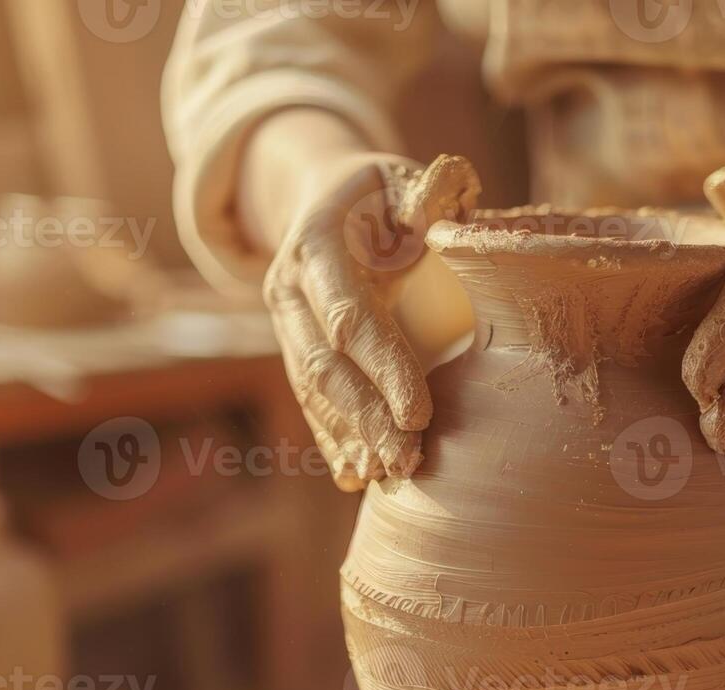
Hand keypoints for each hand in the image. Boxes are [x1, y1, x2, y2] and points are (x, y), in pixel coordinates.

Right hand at [255, 136, 478, 489]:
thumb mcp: (406, 177)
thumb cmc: (387, 191)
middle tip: (408, 459)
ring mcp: (285, 319)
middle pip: (323, 363)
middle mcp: (288, 284)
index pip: (349, 315)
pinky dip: (332, 440)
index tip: (419, 411)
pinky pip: (309, 399)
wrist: (330, 193)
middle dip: (365, 417)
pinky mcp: (293, 345)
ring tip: (388, 474)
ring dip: (349, 437)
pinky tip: (356, 477)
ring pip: (312, 389)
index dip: (383, 366)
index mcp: (317, 241)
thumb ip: (428, 193)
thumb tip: (439, 218)